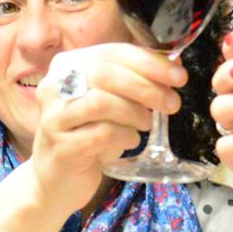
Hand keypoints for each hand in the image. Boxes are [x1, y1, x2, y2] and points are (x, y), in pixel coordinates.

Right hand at [19, 42, 187, 220]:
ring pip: (101, 103)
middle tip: (172, 103)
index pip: (111, 52)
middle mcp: (54, 87)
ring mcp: (54, 118)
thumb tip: (173, 63)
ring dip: (134, 112)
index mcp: (67, 66)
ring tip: (146, 123)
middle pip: (106, 74)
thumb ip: (134, 80)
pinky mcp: (61, 148)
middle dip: (146, 87)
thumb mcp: (110, 102)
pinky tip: (131, 141)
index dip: (149, 62)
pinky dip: (124, 136)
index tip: (178, 76)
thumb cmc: (87, 135)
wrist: (57, 179)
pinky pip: (100, 135)